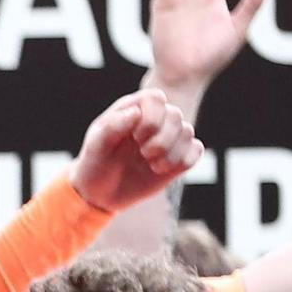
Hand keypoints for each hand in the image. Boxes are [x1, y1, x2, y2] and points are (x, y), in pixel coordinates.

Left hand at [65, 86, 200, 217]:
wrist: (100, 193)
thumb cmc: (96, 163)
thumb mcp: (96, 145)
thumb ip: (112, 126)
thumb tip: (136, 113)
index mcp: (134, 108)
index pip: (156, 98)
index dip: (151, 117)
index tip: (135, 136)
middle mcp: (155, 119)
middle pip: (175, 115)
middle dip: (160, 138)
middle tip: (142, 153)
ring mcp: (168, 138)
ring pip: (188, 132)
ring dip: (170, 152)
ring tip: (150, 163)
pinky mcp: (178, 157)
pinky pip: (196, 151)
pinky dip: (182, 161)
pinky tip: (161, 169)